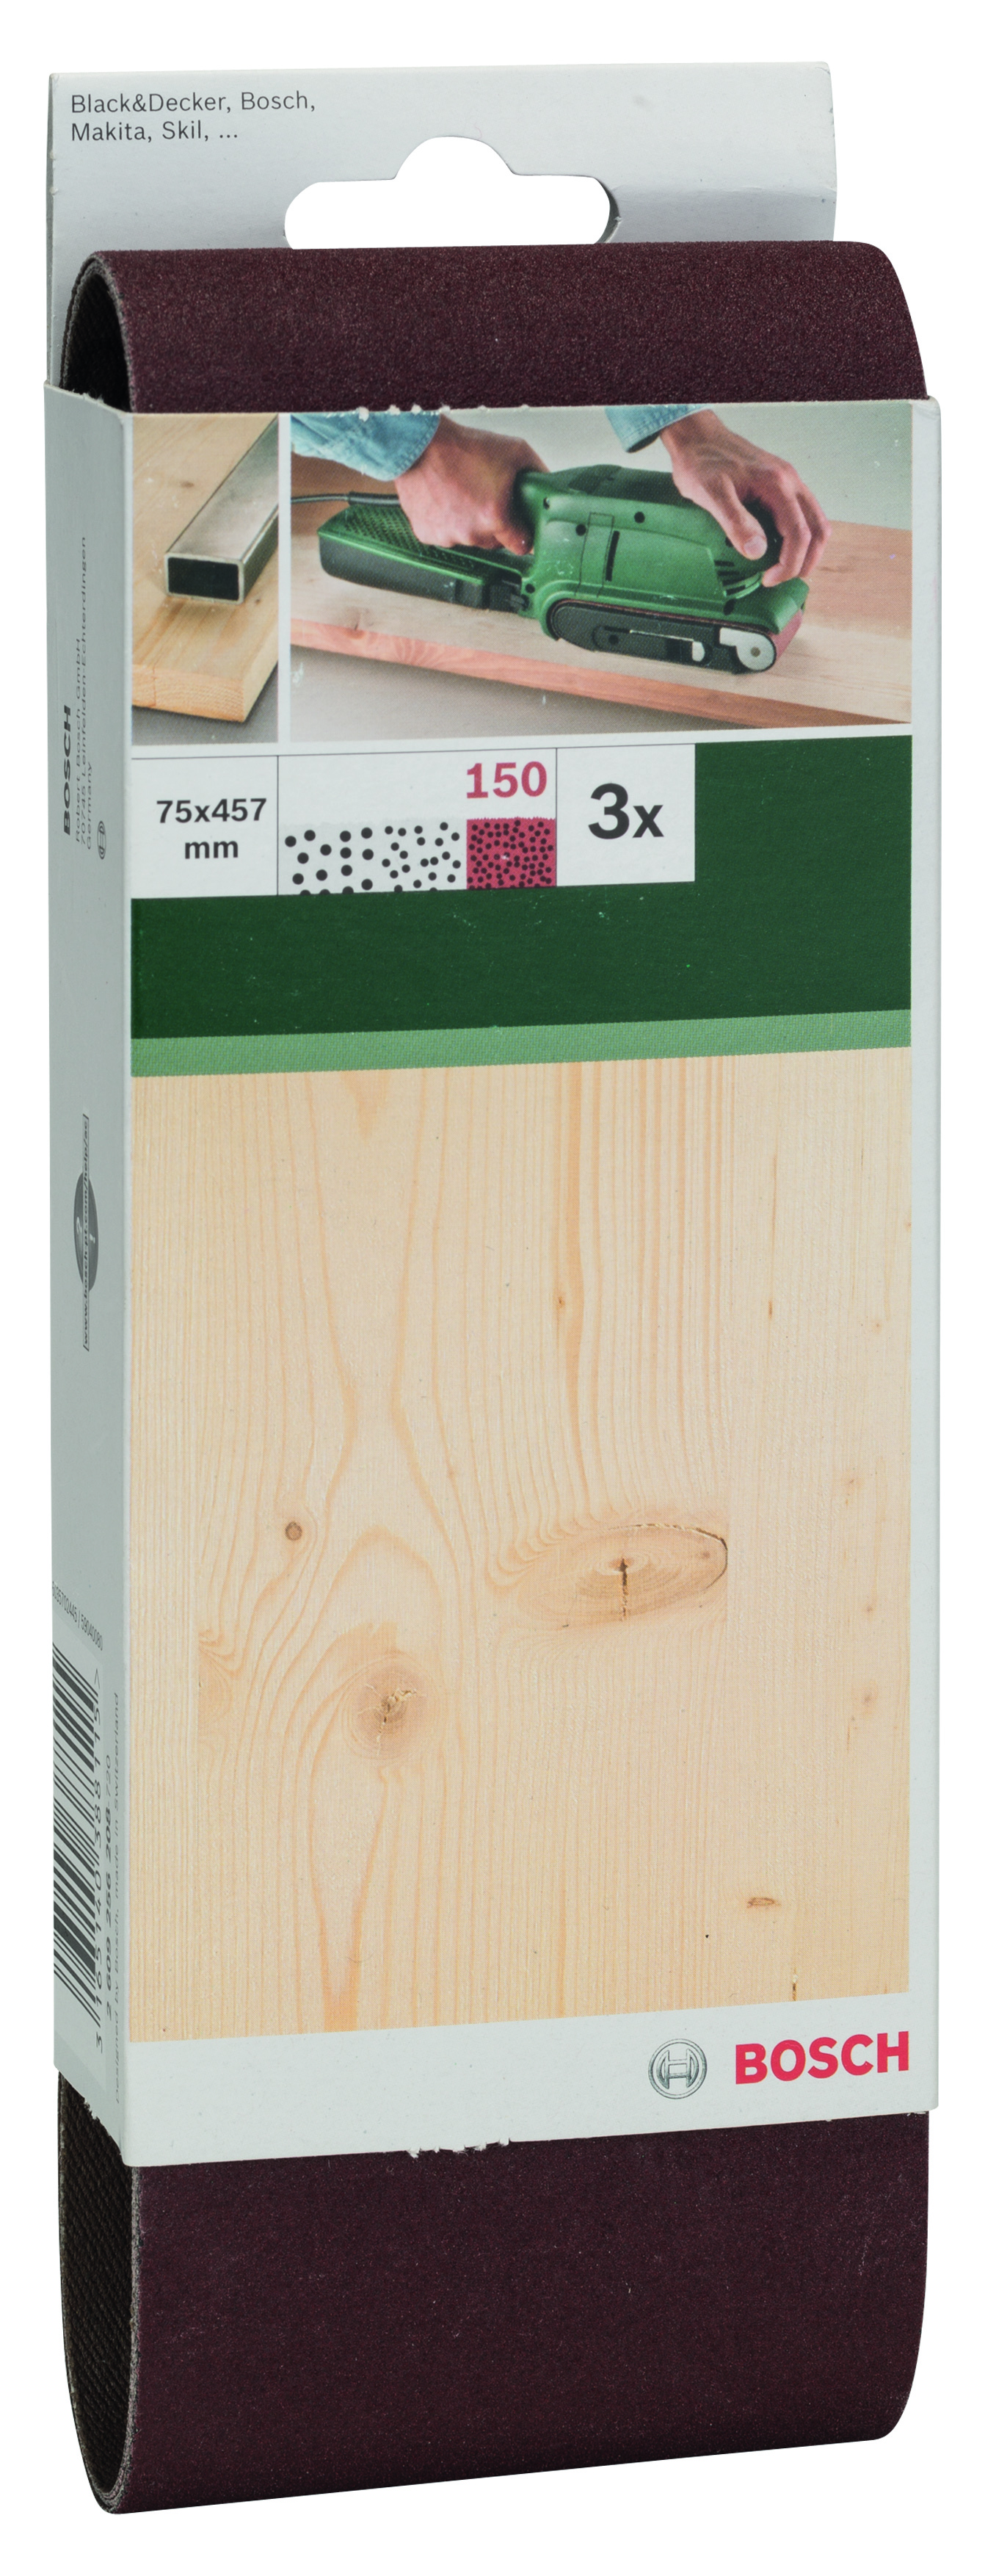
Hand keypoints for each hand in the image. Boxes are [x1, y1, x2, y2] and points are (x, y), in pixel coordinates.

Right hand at [395, 416, 545, 553]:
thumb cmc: (460, 447)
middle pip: (494, 542)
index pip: (520, 545)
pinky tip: (447, 500)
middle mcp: (470, 532)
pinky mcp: (428, 534)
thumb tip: (547, 487)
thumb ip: (537, 472)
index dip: (523, 534)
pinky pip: (446, 535)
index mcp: (494, 517)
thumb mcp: (514, 451)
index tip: (521, 528)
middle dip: (495, 524)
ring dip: (470, 523)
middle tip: (487, 498)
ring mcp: (447, 536)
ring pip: (469, 539)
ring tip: (464, 494)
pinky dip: (448, 522)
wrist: (419, 444)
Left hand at [659, 410, 830, 587]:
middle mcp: (789, 481)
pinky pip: (802, 514)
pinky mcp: (780, 485)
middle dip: (805, 561)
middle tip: (781, 579)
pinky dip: (799, 536)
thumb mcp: (712, 494)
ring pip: (815, 521)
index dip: (789, 563)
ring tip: (785, 569)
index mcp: (777, 484)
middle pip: (818, 529)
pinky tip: (780, 547)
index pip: (799, 533)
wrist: (697, 438)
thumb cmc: (701, 462)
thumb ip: (736, 522)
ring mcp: (788, 482)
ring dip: (807, 550)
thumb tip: (757, 550)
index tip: (769, 579)